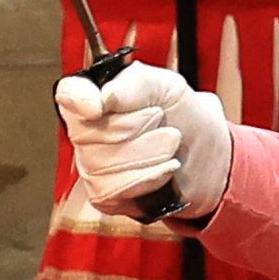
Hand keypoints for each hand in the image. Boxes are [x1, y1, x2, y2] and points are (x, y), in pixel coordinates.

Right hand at [58, 58, 231, 222]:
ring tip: (170, 144)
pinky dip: (148, 177)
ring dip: (147, 153)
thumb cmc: (184, 117)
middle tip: (161, 119)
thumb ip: (134, 83)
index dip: (78, 99)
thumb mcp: (167, 86)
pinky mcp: (104, 196)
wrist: (209, 156)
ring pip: (101, 164)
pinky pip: (115, 189)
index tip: (97, 107)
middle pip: (87, 133)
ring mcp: (92, 166)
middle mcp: (87, 132)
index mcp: (97, 96)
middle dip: (134, 127)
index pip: (69, 93)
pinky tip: (166, 169)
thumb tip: (104, 97)